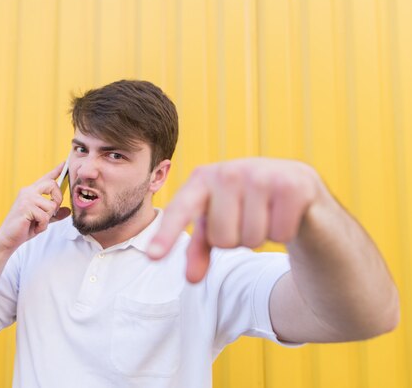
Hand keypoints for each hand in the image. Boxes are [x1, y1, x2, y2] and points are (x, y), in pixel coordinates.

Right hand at [0, 162, 70, 251]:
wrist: (8, 238)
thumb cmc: (23, 228)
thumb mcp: (43, 220)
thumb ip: (55, 214)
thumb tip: (68, 211)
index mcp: (31, 192)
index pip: (46, 178)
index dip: (56, 171)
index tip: (64, 163)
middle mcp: (28, 191)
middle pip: (52, 185)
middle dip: (57, 199)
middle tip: (53, 211)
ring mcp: (26, 198)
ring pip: (51, 206)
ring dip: (47, 219)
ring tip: (36, 223)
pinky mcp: (25, 207)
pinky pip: (45, 216)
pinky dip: (42, 225)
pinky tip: (34, 227)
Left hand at [148, 158, 325, 281]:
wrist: (298, 188)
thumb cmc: (247, 207)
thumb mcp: (218, 224)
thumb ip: (199, 249)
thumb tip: (191, 279)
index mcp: (203, 178)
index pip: (182, 210)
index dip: (167, 234)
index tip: (153, 257)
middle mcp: (229, 172)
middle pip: (222, 239)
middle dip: (236, 240)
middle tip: (247, 220)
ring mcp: (262, 175)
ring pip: (251, 240)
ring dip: (260, 237)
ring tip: (266, 215)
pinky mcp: (293, 185)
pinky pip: (279, 234)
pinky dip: (283, 233)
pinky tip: (286, 214)